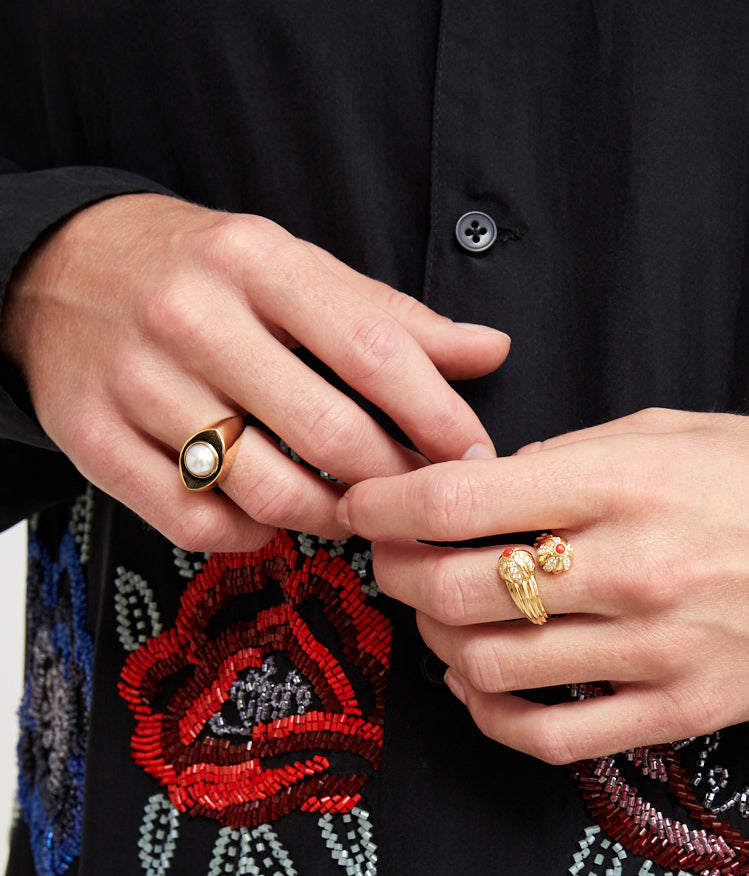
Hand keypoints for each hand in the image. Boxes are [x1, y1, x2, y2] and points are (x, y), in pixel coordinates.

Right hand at [0, 194, 508, 549]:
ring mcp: (138, 384)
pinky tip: (268, 516)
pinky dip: (250, 535)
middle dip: (390, 481)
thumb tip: (488, 350)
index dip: (438, 416)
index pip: (373, 350)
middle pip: (327, 433)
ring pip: (265, 490)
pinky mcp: (95, 442)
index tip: (474, 456)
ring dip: (328, 517)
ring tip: (348, 509)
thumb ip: (388, 315)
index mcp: (255, 261)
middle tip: (413, 497)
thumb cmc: (190, 269)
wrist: (54, 269)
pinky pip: (197, 523)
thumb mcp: (287, 263)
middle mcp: (192, 318)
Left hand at [340, 409, 748, 761]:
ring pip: (491, 666)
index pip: (461, 501)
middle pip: (458, 588)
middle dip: (399, 574)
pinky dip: (492, 717)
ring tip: (445, 621)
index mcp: (624, 482)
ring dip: (443, 644)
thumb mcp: (666, 433)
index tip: (363, 505)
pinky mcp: (674, 712)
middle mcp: (632, 569)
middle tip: (395, 563)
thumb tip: (473, 488)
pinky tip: (481, 687)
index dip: (386, 504)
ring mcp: (653, 651)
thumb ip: (563, 456)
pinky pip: (550, 737)